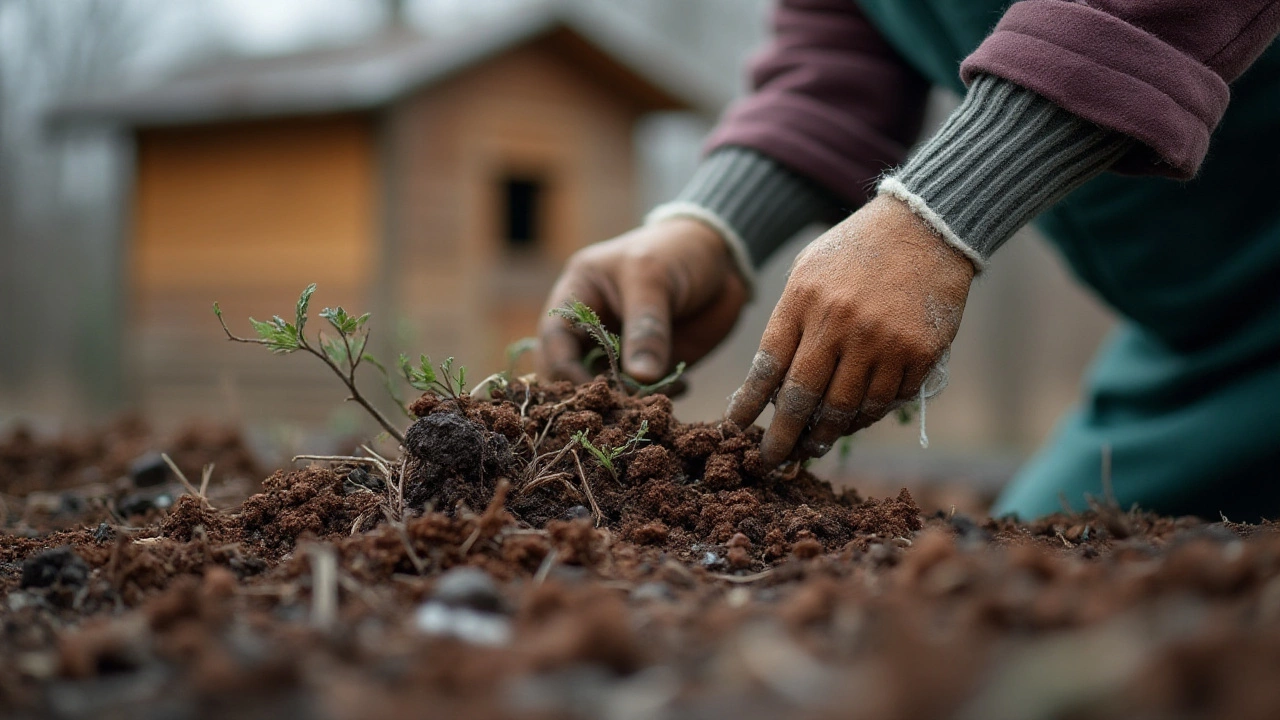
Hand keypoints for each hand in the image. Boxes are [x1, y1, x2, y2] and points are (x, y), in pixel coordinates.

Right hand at [538, 218, 748, 383]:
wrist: (723, 257)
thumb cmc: (675, 251)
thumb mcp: (653, 279)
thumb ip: (646, 328)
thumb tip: (640, 378)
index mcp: (576, 297)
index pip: (554, 340)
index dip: (566, 369)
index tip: (594, 392)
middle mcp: (591, 328)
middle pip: (572, 372)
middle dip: (592, 393)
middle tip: (621, 406)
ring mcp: (621, 350)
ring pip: (609, 388)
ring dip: (628, 401)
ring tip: (654, 401)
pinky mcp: (651, 366)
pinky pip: (645, 393)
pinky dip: (658, 398)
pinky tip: (680, 386)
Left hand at [726, 194, 974, 467]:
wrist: (926, 226)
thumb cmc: (856, 251)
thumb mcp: (808, 271)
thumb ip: (789, 322)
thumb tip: (771, 385)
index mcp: (804, 300)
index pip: (767, 366)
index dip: (749, 404)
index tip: (735, 428)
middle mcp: (840, 324)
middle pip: (803, 399)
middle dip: (783, 437)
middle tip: (773, 460)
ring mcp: (882, 341)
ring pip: (847, 409)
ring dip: (828, 433)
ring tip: (814, 444)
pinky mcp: (918, 352)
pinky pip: (888, 400)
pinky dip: (870, 414)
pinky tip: (858, 418)